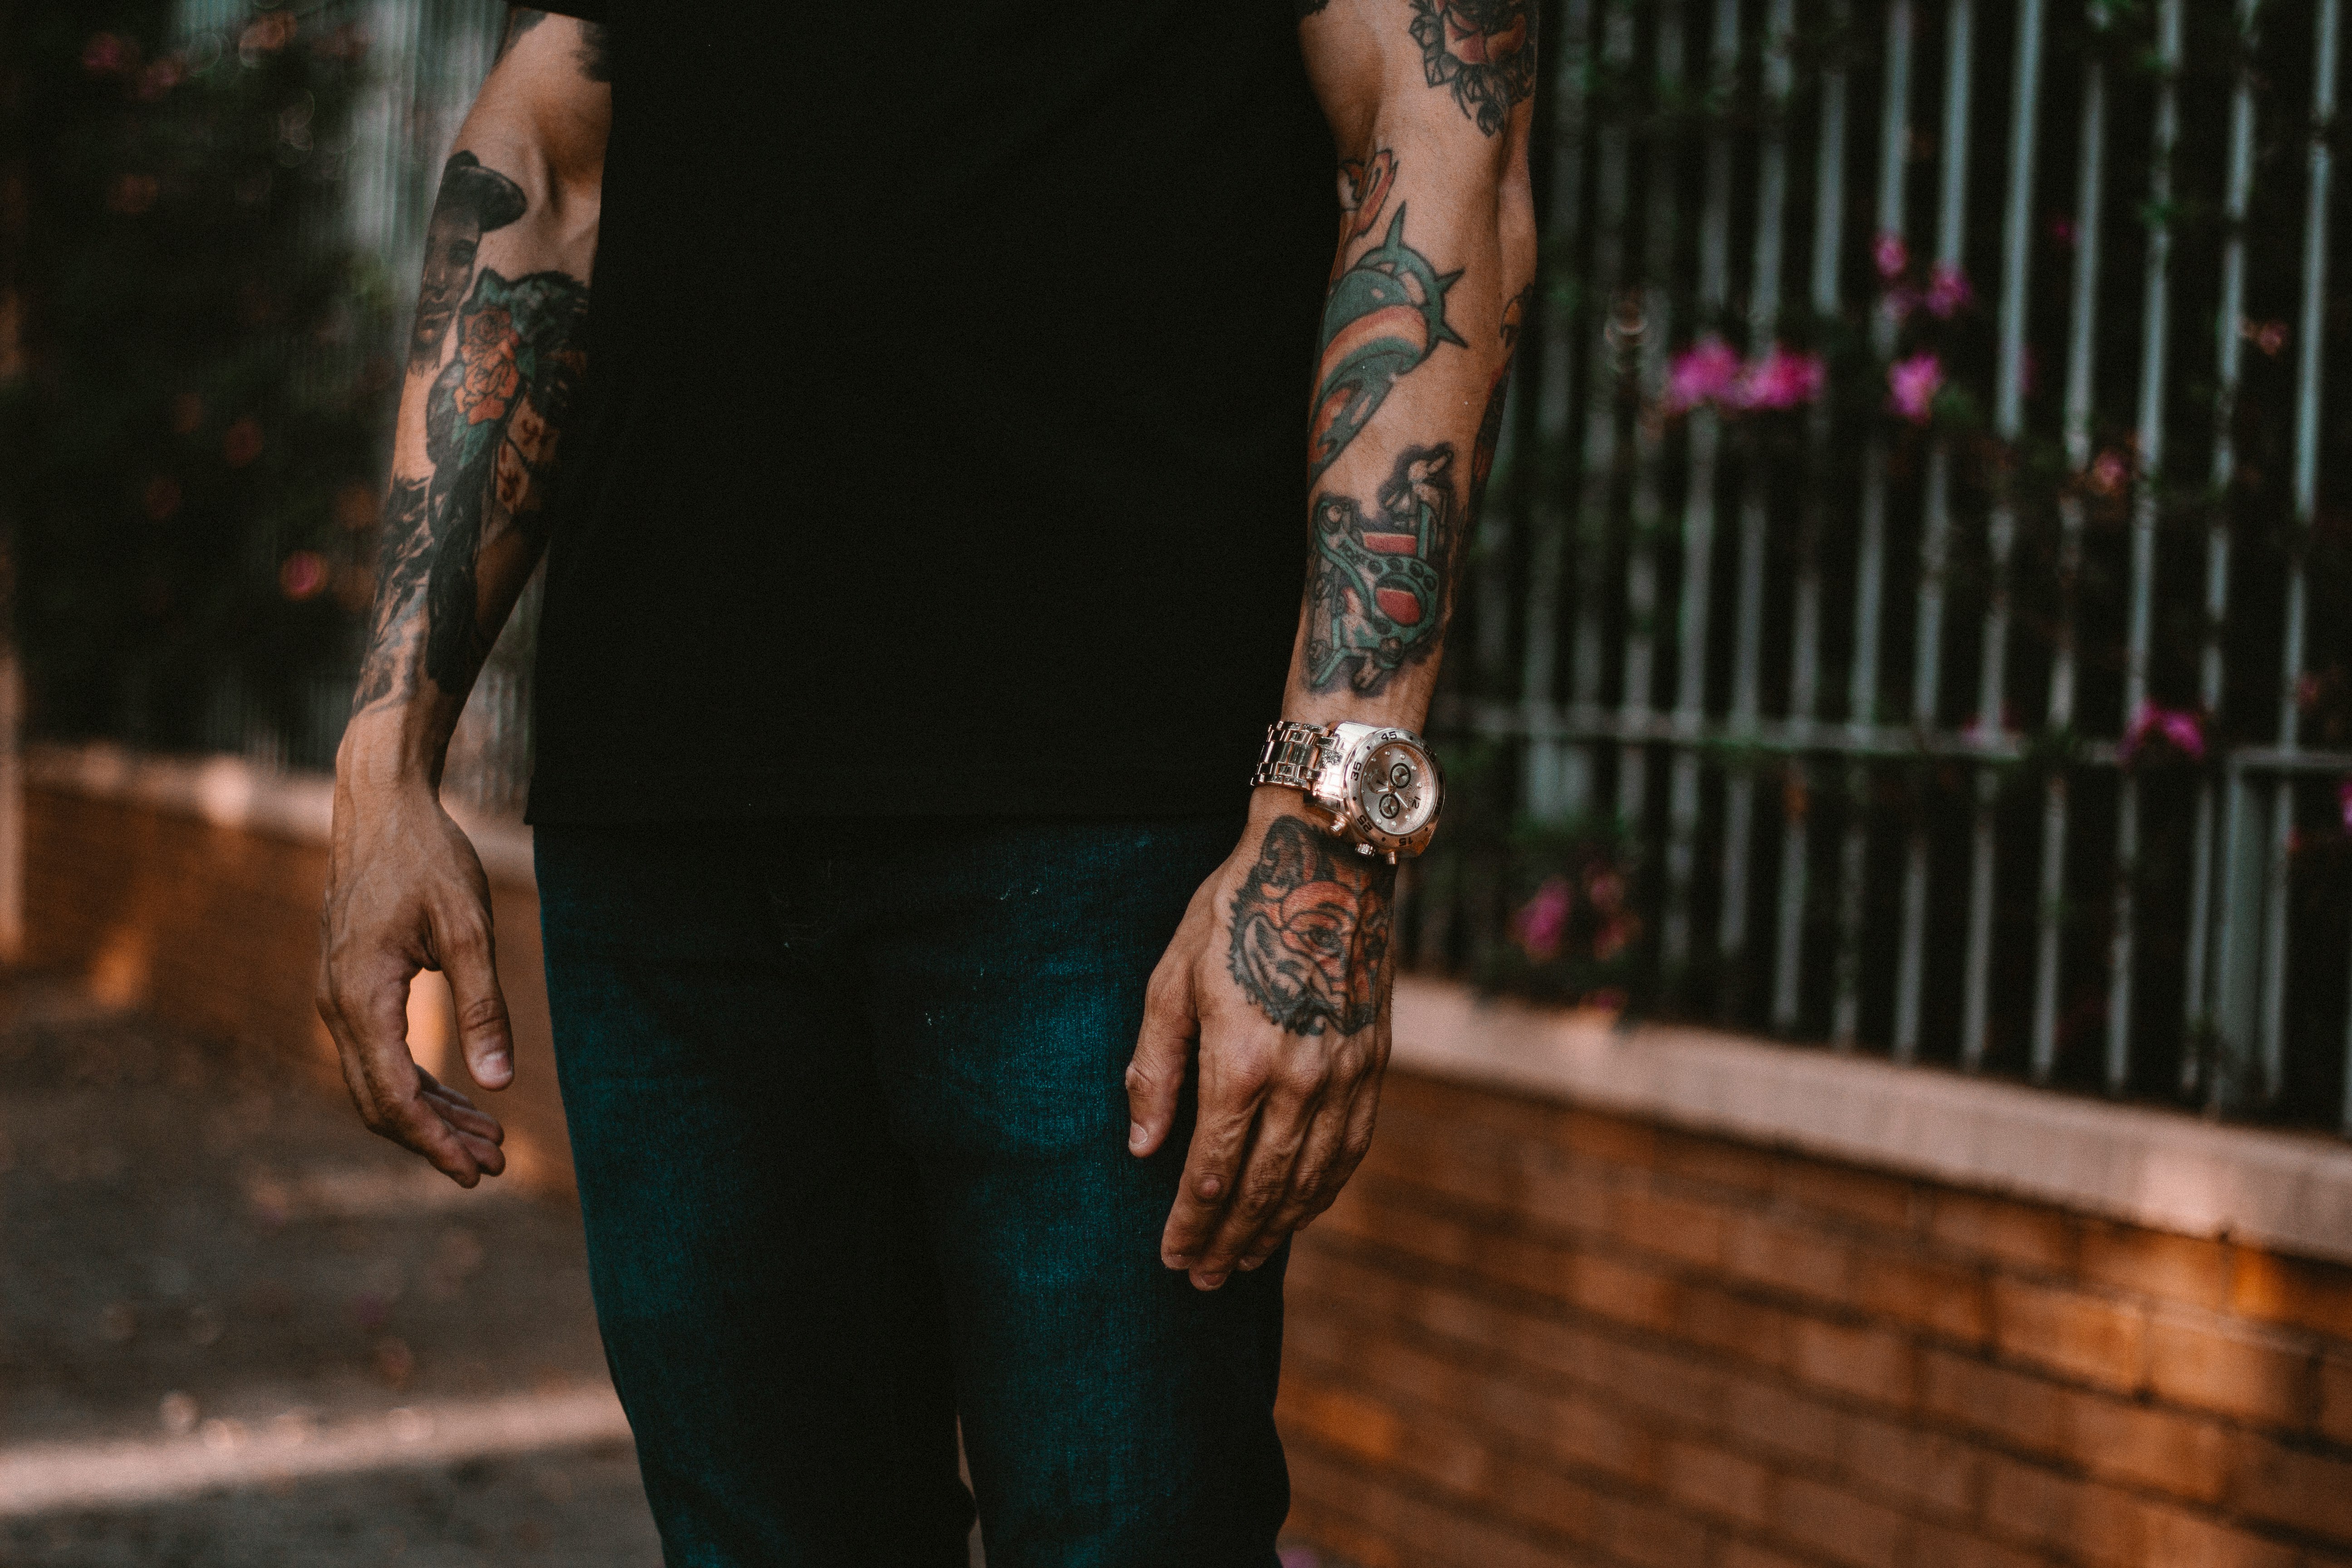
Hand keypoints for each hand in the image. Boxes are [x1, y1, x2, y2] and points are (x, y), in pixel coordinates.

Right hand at [315, 752, 510, 1185]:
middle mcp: (337, 1006)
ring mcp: (340, 998)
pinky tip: (464, 1097)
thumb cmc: (428, 859)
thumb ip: (483, 1006)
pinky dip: (421, 1081)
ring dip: (433, 1116)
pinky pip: (382, 1053)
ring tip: (491, 1142)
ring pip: (381, 1081)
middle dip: (436, 1140)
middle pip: (381, 1101)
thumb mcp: (470, 928)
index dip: (434, 1142)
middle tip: (495, 1166)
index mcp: (362, 998)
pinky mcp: (353, 989)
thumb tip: (499, 1082)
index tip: (476, 1172)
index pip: (393, 1095)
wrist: (381, 808)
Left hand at [1126, 794, 1395, 1288]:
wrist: (1327, 862)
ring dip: (1278, 1227)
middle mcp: (1301, 1080)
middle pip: (1263, 1188)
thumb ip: (1156, 1069)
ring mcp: (1346, 1075)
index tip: (1171, 1257)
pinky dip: (1325, 1190)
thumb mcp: (1171, 980)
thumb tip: (1143, 1147)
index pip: (1211, 1171)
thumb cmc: (1235, 913)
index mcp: (1242, 1062)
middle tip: (1204, 1279)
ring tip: (1247, 1260)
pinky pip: (1351, 1149)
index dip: (1189, 1223)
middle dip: (1229, 1241)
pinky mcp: (1374, 1064)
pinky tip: (1303, 1208)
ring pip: (1312, 1178)